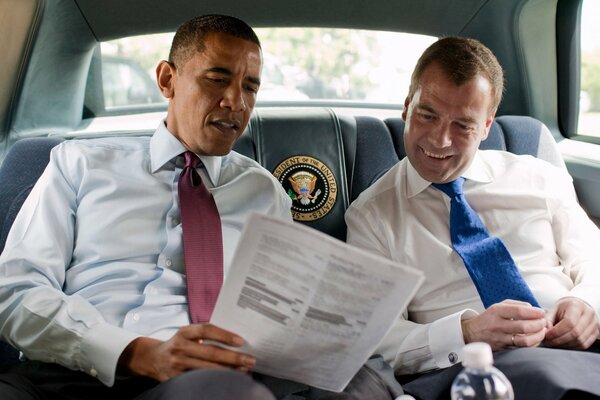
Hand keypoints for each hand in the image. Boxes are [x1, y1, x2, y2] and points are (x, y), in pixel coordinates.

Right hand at [118, 324, 255, 381]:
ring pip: (206, 369)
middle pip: (210, 352)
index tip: (241, 341)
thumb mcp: (187, 334)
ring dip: (228, 371)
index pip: (206, 330)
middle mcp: (180, 347)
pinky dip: (215, 380)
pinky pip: (199, 380)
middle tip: (251, 360)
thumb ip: (205, 335)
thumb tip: (235, 341)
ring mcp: (177, 364)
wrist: (152, 359)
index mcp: (184, 332)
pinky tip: (228, 380)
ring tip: (244, 371)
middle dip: (233, 357)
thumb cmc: (178, 344)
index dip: (224, 335)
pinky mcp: (176, 379)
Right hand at [461, 299, 546, 349]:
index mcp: (497, 312)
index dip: (534, 312)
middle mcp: (498, 325)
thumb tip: (533, 308)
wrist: (472, 333)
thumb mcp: (498, 306)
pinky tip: (536, 339)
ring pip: (524, 341)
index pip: (519, 311)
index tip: (542, 312)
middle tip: (544, 322)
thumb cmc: (488, 318)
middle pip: (524, 327)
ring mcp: (500, 338)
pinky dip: (533, 344)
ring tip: (542, 331)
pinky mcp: (503, 349)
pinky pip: (522, 348)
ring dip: (538, 336)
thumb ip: (516, 304)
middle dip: (539, 324)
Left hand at [544, 297, 599, 348]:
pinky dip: (572, 347)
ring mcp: (594, 324)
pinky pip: (584, 345)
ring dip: (565, 344)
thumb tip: (545, 331)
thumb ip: (548, 320)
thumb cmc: (564, 308)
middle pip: (575, 333)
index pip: (569, 322)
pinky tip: (563, 344)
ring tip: (554, 343)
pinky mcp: (595, 333)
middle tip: (548, 342)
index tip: (546, 335)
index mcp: (577, 306)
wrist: (576, 307)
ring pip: (580, 341)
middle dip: (559, 340)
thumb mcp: (553, 310)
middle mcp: (589, 314)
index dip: (556, 331)